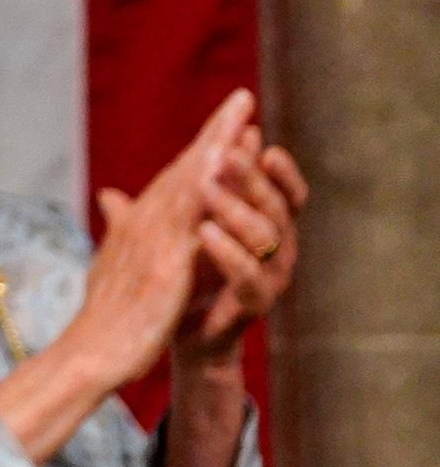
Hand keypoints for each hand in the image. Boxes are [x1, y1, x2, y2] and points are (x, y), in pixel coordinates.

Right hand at [59, 90, 254, 392]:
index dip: (203, 149)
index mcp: (138, 227)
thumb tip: (112, 199)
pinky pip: (190, 224)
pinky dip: (206, 193)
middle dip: (215, 134)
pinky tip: (225, 174)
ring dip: (217, 151)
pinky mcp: (163, 267)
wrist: (87, 356)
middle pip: (185, 170)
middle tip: (242, 99)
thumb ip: (120, 230)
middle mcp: (143, 225)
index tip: (229, 123)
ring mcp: (151, 243)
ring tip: (241, 119)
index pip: (176, 179)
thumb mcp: (112, 266)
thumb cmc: (102, 318)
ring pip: (189, 187)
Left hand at [173, 126, 306, 369]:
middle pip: (275, 206)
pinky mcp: (254, 304)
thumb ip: (200, 184)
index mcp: (268, 224)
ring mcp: (271, 277)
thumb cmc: (190, 267)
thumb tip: (203, 144)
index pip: (286, 191)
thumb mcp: (189, 219)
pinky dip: (229, 252)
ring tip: (206, 187)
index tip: (261, 140)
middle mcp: (278, 248)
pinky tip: (205, 230)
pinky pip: (249, 276)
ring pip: (267, 237)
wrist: (179, 326)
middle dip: (253, 177)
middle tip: (228, 153)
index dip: (279, 169)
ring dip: (237, 209)